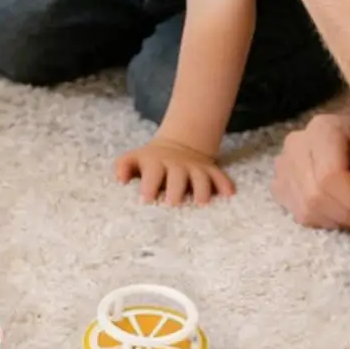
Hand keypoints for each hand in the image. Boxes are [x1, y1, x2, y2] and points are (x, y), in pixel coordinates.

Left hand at [115, 136, 235, 207]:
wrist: (179, 145)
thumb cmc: (150, 161)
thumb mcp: (133, 158)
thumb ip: (123, 167)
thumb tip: (119, 179)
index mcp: (156, 162)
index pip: (152, 173)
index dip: (149, 185)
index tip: (146, 200)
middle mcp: (177, 165)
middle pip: (177, 176)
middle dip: (175, 189)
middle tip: (172, 203)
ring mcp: (195, 167)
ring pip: (201, 177)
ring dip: (202, 189)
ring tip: (201, 203)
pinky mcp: (211, 171)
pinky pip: (220, 177)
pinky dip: (225, 184)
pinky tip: (229, 194)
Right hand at [272, 107, 349, 229]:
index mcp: (323, 130)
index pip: (329, 176)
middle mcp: (296, 144)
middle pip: (315, 196)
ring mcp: (283, 165)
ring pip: (306, 210)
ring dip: (340, 220)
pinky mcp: (281, 184)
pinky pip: (300, 214)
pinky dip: (325, 221)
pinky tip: (341, 209)